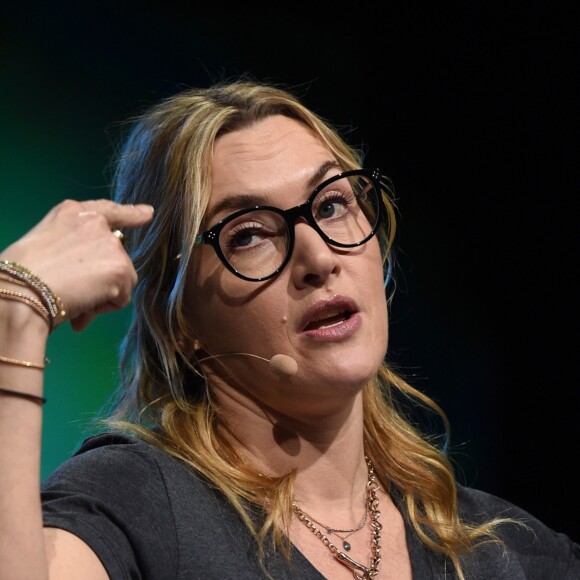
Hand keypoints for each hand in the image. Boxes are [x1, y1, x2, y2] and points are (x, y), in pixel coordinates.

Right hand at [0, 199, 154, 331]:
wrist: (20, 292)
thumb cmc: (20, 276)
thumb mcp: (45, 247)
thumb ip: (73, 252)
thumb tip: (87, 286)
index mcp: (71, 213)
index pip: (107, 210)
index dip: (130, 213)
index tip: (147, 213)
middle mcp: (95, 223)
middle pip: (115, 256)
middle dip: (100, 280)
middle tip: (74, 294)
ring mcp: (110, 244)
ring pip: (121, 279)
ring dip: (103, 295)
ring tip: (75, 301)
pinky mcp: (121, 268)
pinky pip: (122, 297)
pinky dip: (105, 308)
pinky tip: (84, 306)